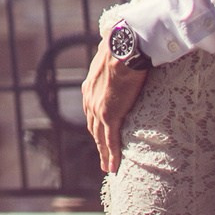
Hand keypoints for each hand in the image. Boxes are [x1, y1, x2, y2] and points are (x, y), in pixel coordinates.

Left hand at [82, 46, 147, 174]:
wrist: (124, 48)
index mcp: (90, 86)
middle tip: (103, 158)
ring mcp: (98, 108)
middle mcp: (90, 99)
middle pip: (93, 127)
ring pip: (100, 137)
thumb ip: (113, 64)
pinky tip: (113, 166)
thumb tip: (120, 56)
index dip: (96, 125)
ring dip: (104, 154)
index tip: (99, 135)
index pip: (91, 111)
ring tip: (108, 167)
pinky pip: (111, 140)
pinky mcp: (109, 114)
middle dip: (98, 143)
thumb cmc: (122, 47)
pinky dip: (112, 154)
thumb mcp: (112, 57)